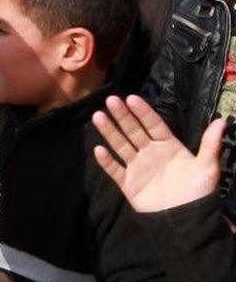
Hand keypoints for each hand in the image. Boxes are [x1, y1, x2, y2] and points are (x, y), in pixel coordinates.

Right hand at [92, 95, 224, 212]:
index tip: (131, 98)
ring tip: (98, 116)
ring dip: (109, 132)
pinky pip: (115, 170)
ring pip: (121, 145)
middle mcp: (150, 153)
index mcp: (168, 146)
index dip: (143, 112)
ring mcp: (137, 167)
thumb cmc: (198, 192)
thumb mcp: (207, 167)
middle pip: (134, 131)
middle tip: (111, 100)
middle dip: (122, 116)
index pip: (153, 124)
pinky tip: (99, 150)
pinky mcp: (128, 183)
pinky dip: (106, 161)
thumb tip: (221, 121)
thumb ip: (211, 144)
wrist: (186, 221)